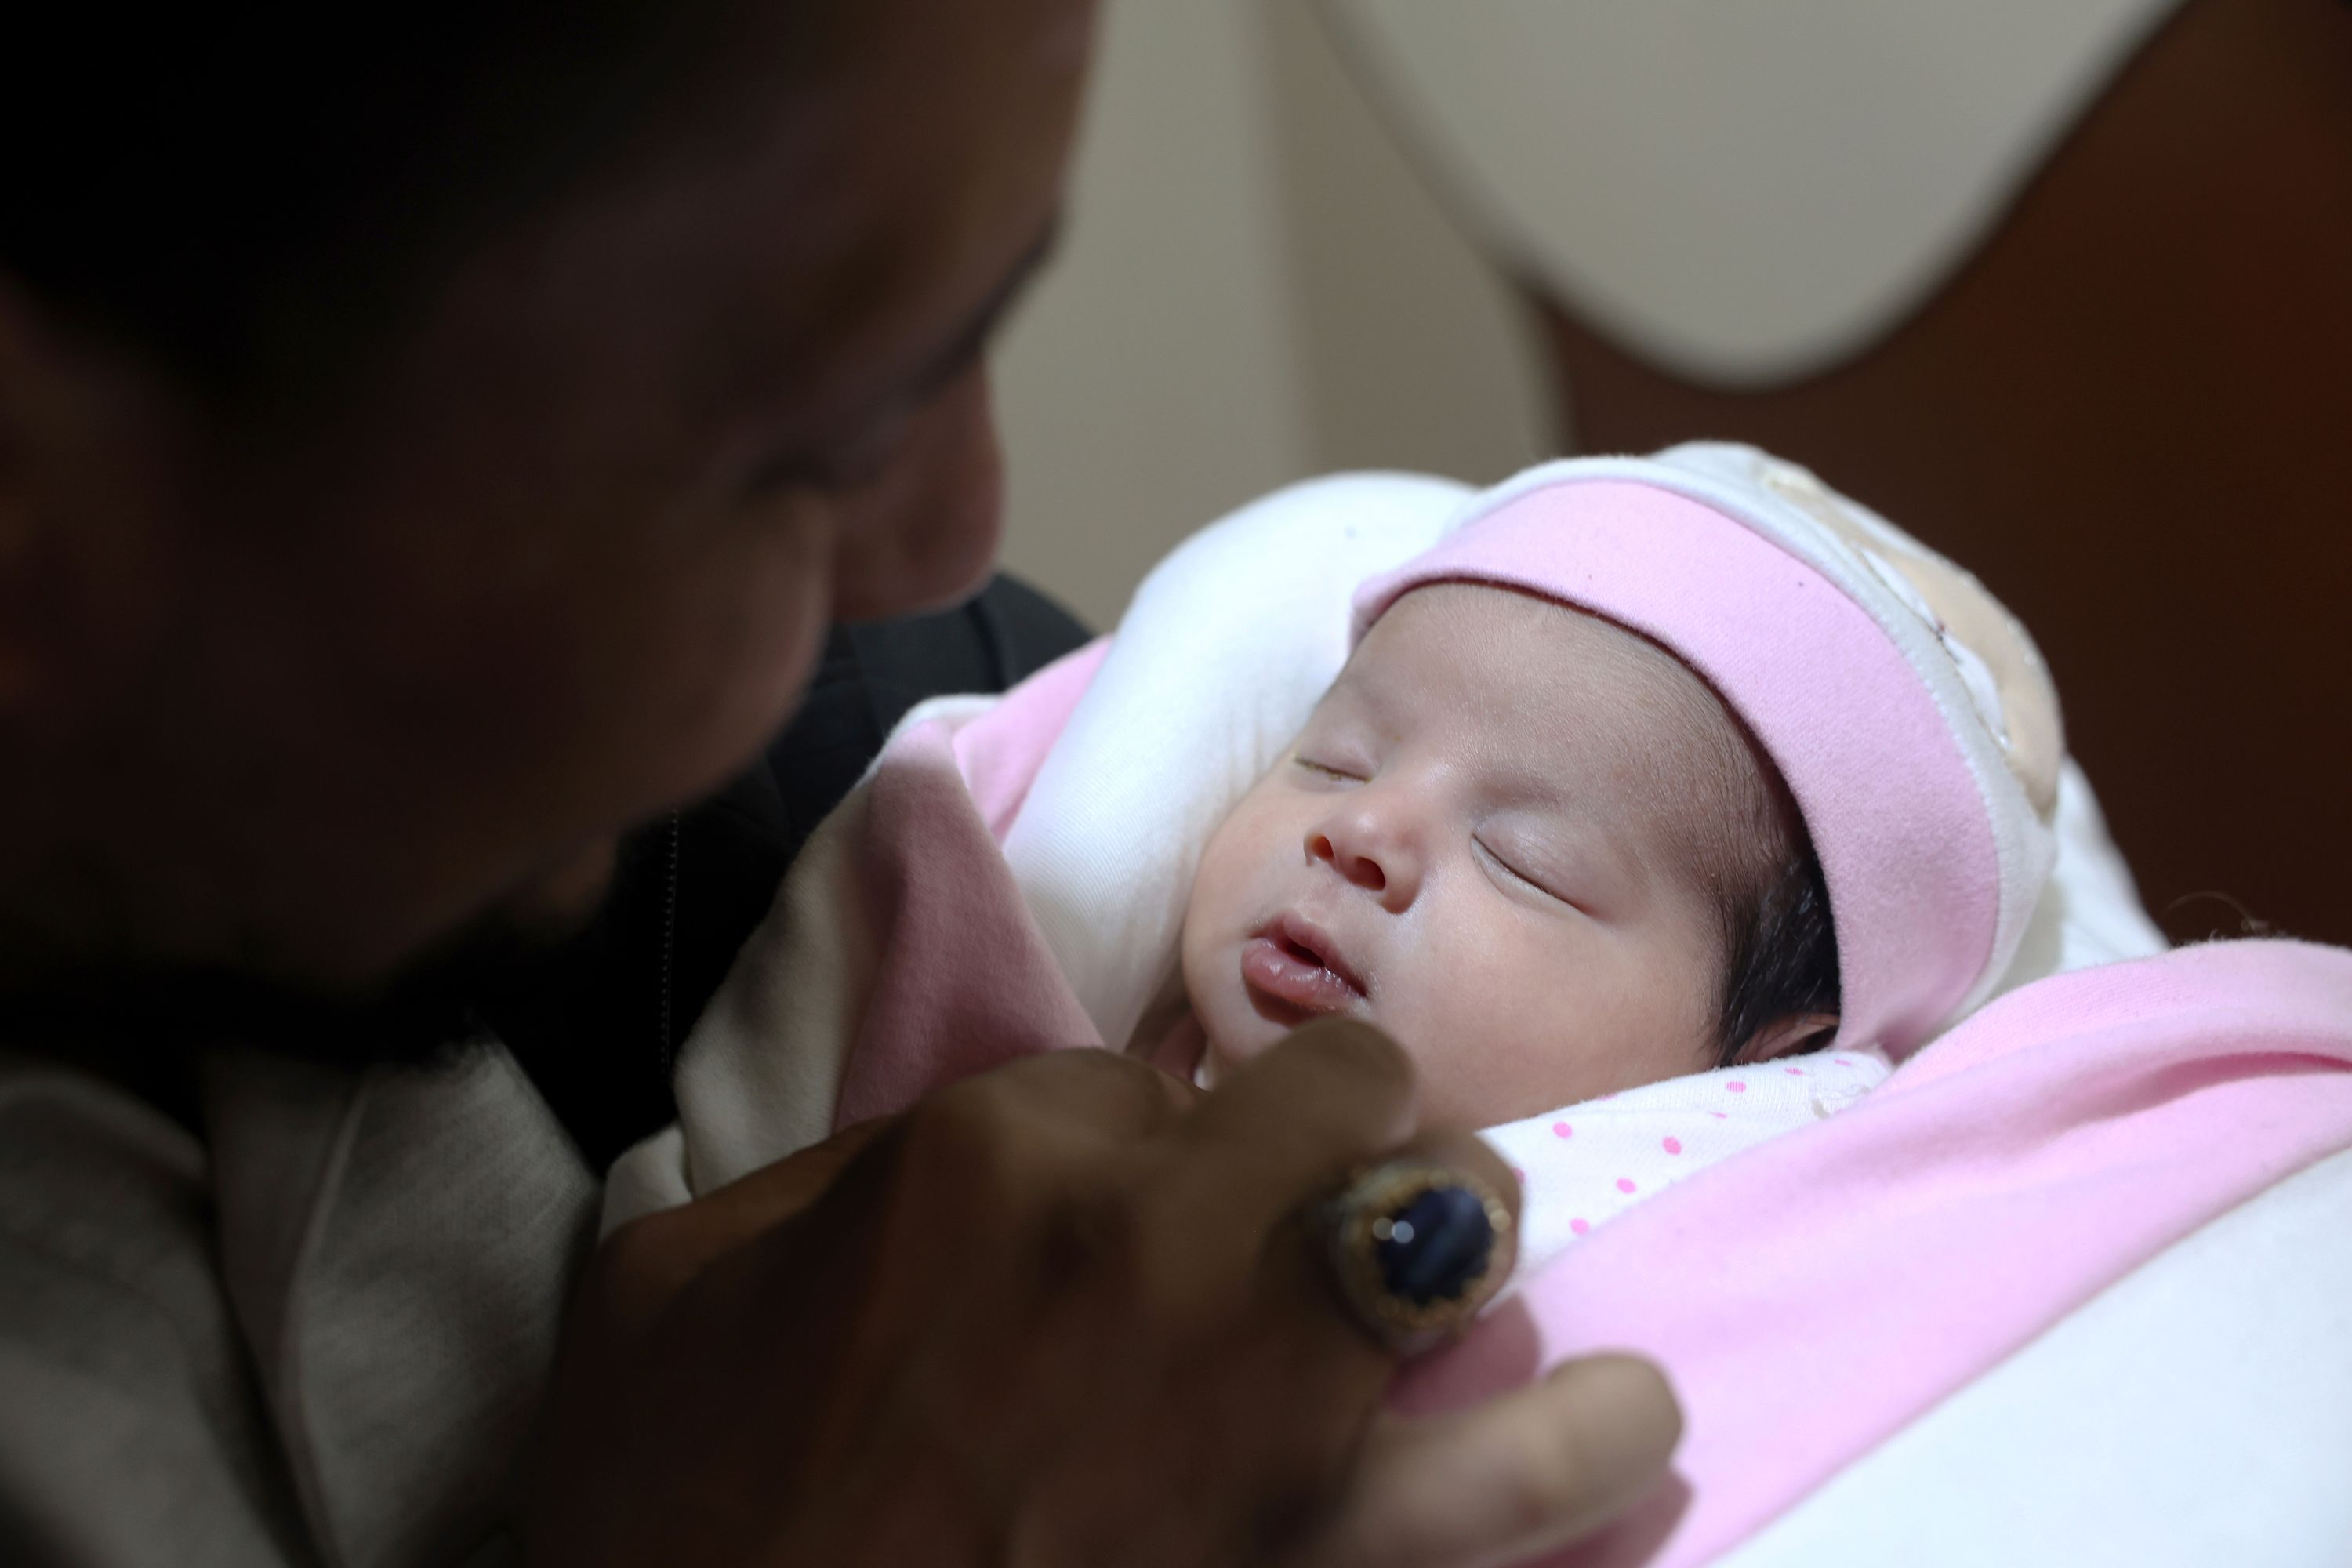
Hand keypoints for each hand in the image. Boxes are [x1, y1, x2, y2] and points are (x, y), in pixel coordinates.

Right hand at [525, 1021, 1679, 1565]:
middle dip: (1338, 1125)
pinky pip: (1515, 1498)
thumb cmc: (672, 1514)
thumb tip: (985, 1151)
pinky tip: (1625, 1428)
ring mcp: (1265, 1415)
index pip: (1145, 1069)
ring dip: (1476, 1240)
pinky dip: (1584, 1451)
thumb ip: (836, 1176)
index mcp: (999, 1160)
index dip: (1146, 1126)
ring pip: (1462, 1243)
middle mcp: (1166, 1250)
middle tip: (1315, 1187)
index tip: (1124, 1185)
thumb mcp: (676, 1288)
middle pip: (1349, 1100)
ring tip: (1473, 1265)